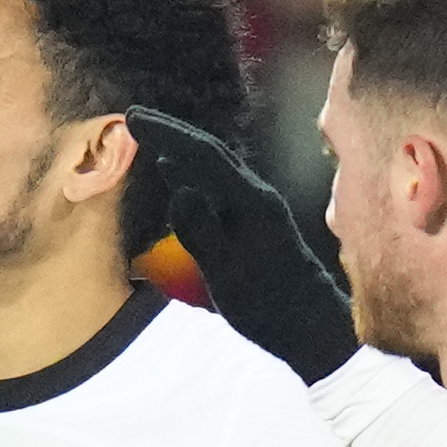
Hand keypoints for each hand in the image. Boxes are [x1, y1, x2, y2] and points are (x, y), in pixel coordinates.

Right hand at [122, 104, 357, 384]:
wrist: (314, 328)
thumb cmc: (271, 307)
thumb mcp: (228, 274)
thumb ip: (203, 232)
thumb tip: (180, 190)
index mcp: (253, 203)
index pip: (205, 157)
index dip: (167, 135)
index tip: (131, 120)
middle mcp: (259, 198)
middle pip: (211, 153)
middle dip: (172, 132)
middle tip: (133, 118)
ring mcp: (260, 209)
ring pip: (216, 168)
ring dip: (182, 149)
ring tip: (148, 136)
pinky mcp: (257, 223)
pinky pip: (219, 187)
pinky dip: (193, 174)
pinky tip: (175, 174)